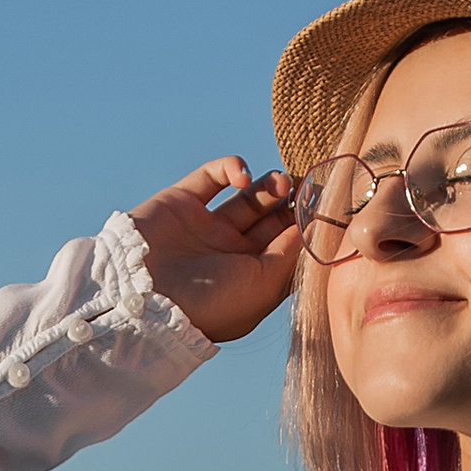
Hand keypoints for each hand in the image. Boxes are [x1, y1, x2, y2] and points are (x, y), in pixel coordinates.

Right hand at [130, 157, 304, 346]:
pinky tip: (243, 176)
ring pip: (249, 196)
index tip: (327, 207)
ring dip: (270, 185)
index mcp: (252, 278)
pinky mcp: (183, 201)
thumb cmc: (210, 303)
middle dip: (293, 202)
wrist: (143, 296)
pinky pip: (213, 175)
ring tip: (280, 183)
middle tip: (310, 186)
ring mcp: (207, 226)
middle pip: (273, 219)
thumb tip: (313, 225)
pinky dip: (231, 168)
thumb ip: (291, 253)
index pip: (289, 245)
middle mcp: (231, 252)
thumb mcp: (263, 286)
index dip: (308, 225)